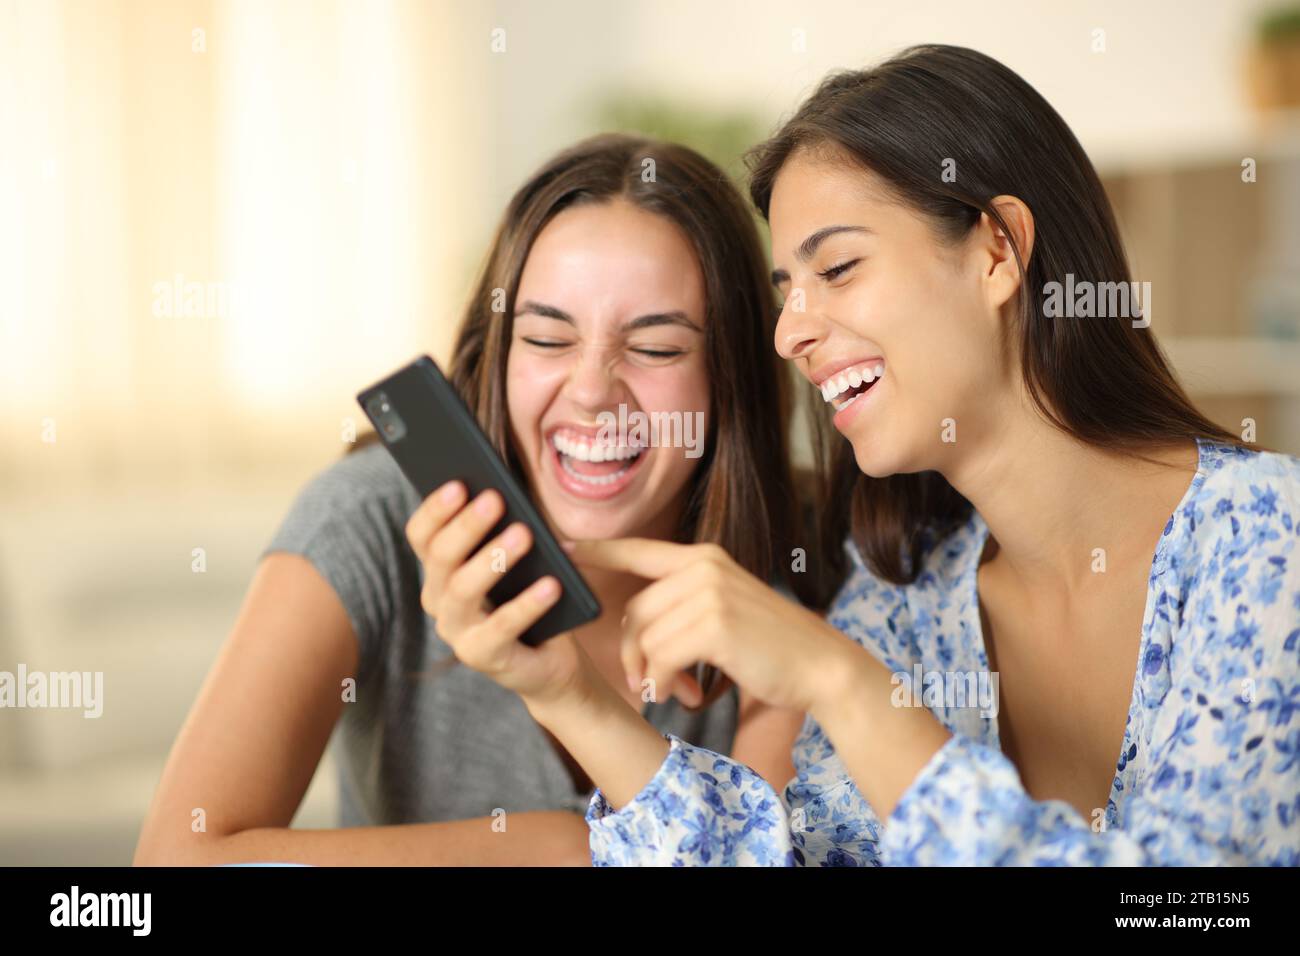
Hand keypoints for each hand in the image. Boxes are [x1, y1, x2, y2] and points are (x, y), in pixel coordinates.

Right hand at [404, 480, 590, 707]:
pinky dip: (527, 604)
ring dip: (494, 559)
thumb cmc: (527, 594)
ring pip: (463, 590)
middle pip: (440, 557)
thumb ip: (505, 530)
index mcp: (439, 570)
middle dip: (466, 526)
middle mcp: (438, 599)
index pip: (421, 535)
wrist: (547, 659)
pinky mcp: (481, 656)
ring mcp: (456, 631)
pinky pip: (500, 628)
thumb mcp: (516, 559)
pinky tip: (552, 585)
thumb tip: (508, 497)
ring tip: (525, 535)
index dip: (435, 509)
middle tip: (495, 500)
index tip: (459, 483)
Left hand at [567, 538, 857, 712]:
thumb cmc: (770, 645)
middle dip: (632, 653)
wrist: (818, 665)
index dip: (598, 550)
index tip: (565, 547)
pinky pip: (661, 657)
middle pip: (635, 611)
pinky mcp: (714, 625)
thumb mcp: (724, 607)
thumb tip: (635, 624)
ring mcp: (709, 593)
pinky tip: (681, 694)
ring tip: (671, 690)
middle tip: (646, 682)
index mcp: (704, 557)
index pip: (638, 550)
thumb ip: (684, 602)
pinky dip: (663, 682)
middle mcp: (704, 566)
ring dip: (650, 674)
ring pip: (647, 638)